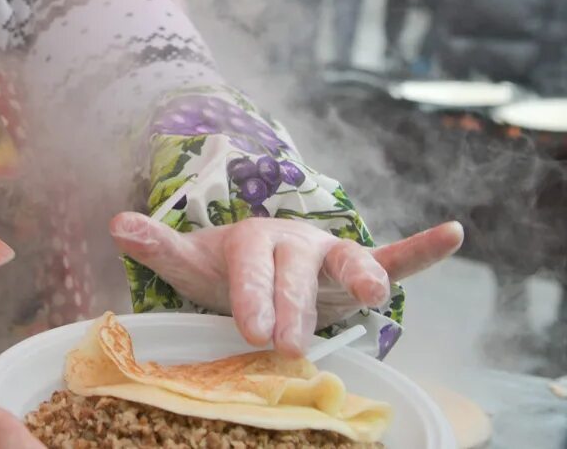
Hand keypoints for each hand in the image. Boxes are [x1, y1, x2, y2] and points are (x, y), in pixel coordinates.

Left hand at [109, 212, 462, 356]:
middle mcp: (294, 242)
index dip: (251, 295)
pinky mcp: (360, 269)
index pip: (250, 266)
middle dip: (294, 306)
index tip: (251, 330)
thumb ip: (158, 245)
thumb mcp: (190, 261)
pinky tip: (450, 234)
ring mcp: (330, 254)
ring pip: (348, 261)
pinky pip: (394, 257)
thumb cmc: (225, 269)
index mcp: (252, 240)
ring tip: (370, 292)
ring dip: (359, 276)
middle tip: (288, 345)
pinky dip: (421, 250)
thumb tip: (115, 222)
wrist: (257, 264)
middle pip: (296, 271)